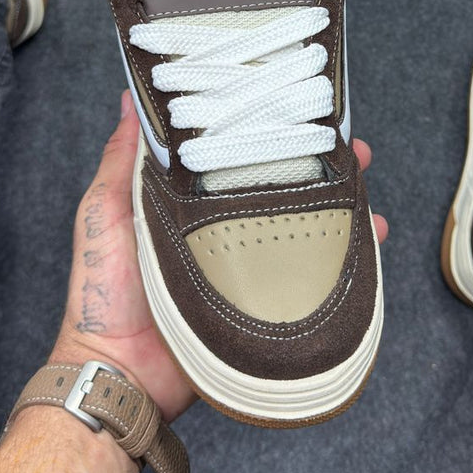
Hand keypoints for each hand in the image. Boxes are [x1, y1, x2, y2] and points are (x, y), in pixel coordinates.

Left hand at [52, 91, 388, 423]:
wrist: (119, 373)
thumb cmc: (102, 293)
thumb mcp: (104, 213)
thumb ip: (121, 161)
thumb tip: (129, 99)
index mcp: (188, 200)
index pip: (236, 156)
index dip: (267, 131)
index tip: (295, 106)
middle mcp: (223, 226)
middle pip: (280, 186)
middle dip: (319, 164)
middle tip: (351, 146)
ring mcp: (249, 264)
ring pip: (304, 225)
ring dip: (341, 205)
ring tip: (365, 189)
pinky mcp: (265, 298)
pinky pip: (311, 273)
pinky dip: (347, 256)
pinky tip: (370, 238)